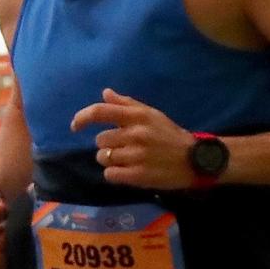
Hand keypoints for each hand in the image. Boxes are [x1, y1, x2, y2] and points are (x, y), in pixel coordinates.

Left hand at [80, 89, 196, 189]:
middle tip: (124, 147)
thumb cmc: (170, 135)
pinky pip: (109, 175)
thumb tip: (105, 93)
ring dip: (110, 160)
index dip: (82, 118)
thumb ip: (127, 104)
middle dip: (108, 145)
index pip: (101, 112)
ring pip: (103, 158)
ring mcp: (136, 156)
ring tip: (128, 160)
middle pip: (100, 140)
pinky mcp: (137, 176)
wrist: (194, 160)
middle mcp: (135, 134)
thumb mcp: (152, 114)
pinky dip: (115, 174)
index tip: (75, 126)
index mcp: (137, 117)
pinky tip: (128, 171)